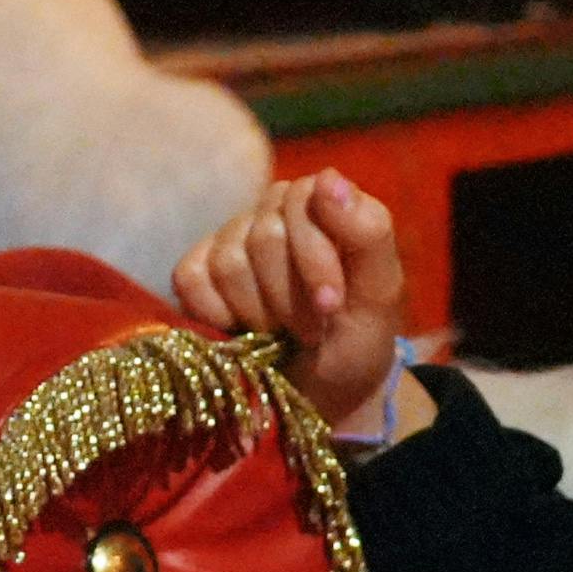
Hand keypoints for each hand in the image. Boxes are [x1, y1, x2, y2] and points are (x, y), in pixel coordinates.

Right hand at [174, 171, 409, 427]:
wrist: (325, 392)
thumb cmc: (357, 338)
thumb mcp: (381, 292)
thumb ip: (368, 232)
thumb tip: (329, 180)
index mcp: (319, 202)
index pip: (304, 203)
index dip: (316, 262)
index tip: (332, 305)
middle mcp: (271, 209)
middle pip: (265, 237)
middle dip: (292, 298)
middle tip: (310, 328)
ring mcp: (229, 238)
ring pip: (230, 263)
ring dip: (261, 314)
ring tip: (281, 332)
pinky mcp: (194, 271)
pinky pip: (191, 279)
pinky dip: (218, 316)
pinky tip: (241, 330)